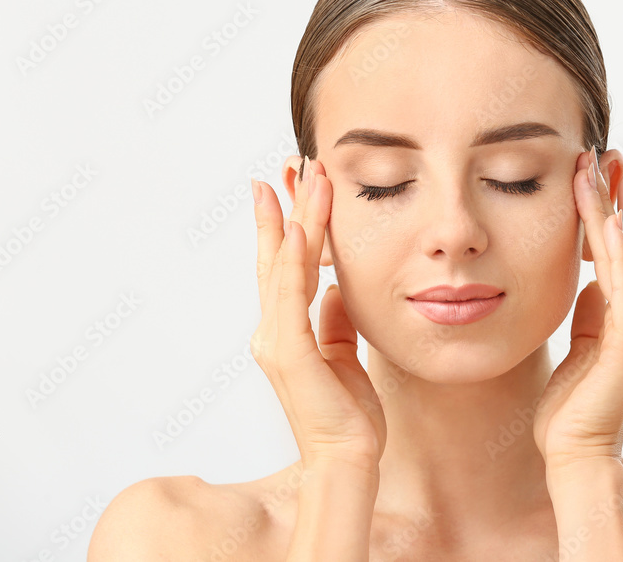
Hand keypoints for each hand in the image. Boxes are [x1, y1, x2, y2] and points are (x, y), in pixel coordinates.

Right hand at [249, 157, 385, 473]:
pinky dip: (294, 262)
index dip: (285, 224)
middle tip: (292, 163)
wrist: (349, 458)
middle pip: (279, 257)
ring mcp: (278, 342)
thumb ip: (333, 320)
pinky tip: (301, 230)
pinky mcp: (292, 354)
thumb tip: (334, 289)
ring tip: (306, 178)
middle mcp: (273, 331)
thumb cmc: (348, 413)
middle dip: (287, 208)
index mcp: (286, 330)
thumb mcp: (343, 353)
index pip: (284, 266)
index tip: (288, 184)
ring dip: (297, 219)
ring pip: (285, 267)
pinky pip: (291, 299)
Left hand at [533, 149, 622, 469]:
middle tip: (613, 153)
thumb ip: (589, 311)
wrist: (574, 454)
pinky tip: (610, 221)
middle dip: (621, 197)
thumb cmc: (570, 406)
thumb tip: (587, 278)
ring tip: (608, 169)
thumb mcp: (579, 344)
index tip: (602, 171)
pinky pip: (621, 288)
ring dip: (616, 210)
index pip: (619, 251)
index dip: (613, 210)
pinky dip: (617, 253)